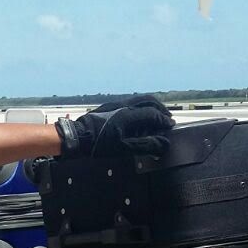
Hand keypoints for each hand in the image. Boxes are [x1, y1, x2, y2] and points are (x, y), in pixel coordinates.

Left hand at [56, 95, 173, 158]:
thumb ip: (145, 145)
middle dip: (160, 109)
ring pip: (140, 99)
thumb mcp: (124, 148)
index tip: (170, 125)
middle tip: (166, 117)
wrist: (77, 136)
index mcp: (130, 116)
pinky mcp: (110, 105)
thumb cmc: (99, 144)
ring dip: (151, 106)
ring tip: (155, 115)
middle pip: (149, 101)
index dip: (164, 120)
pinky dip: (140, 106)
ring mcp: (117, 103)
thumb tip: (163, 143)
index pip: (153, 114)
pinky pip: (130, 101)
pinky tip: (139, 115)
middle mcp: (125, 106)